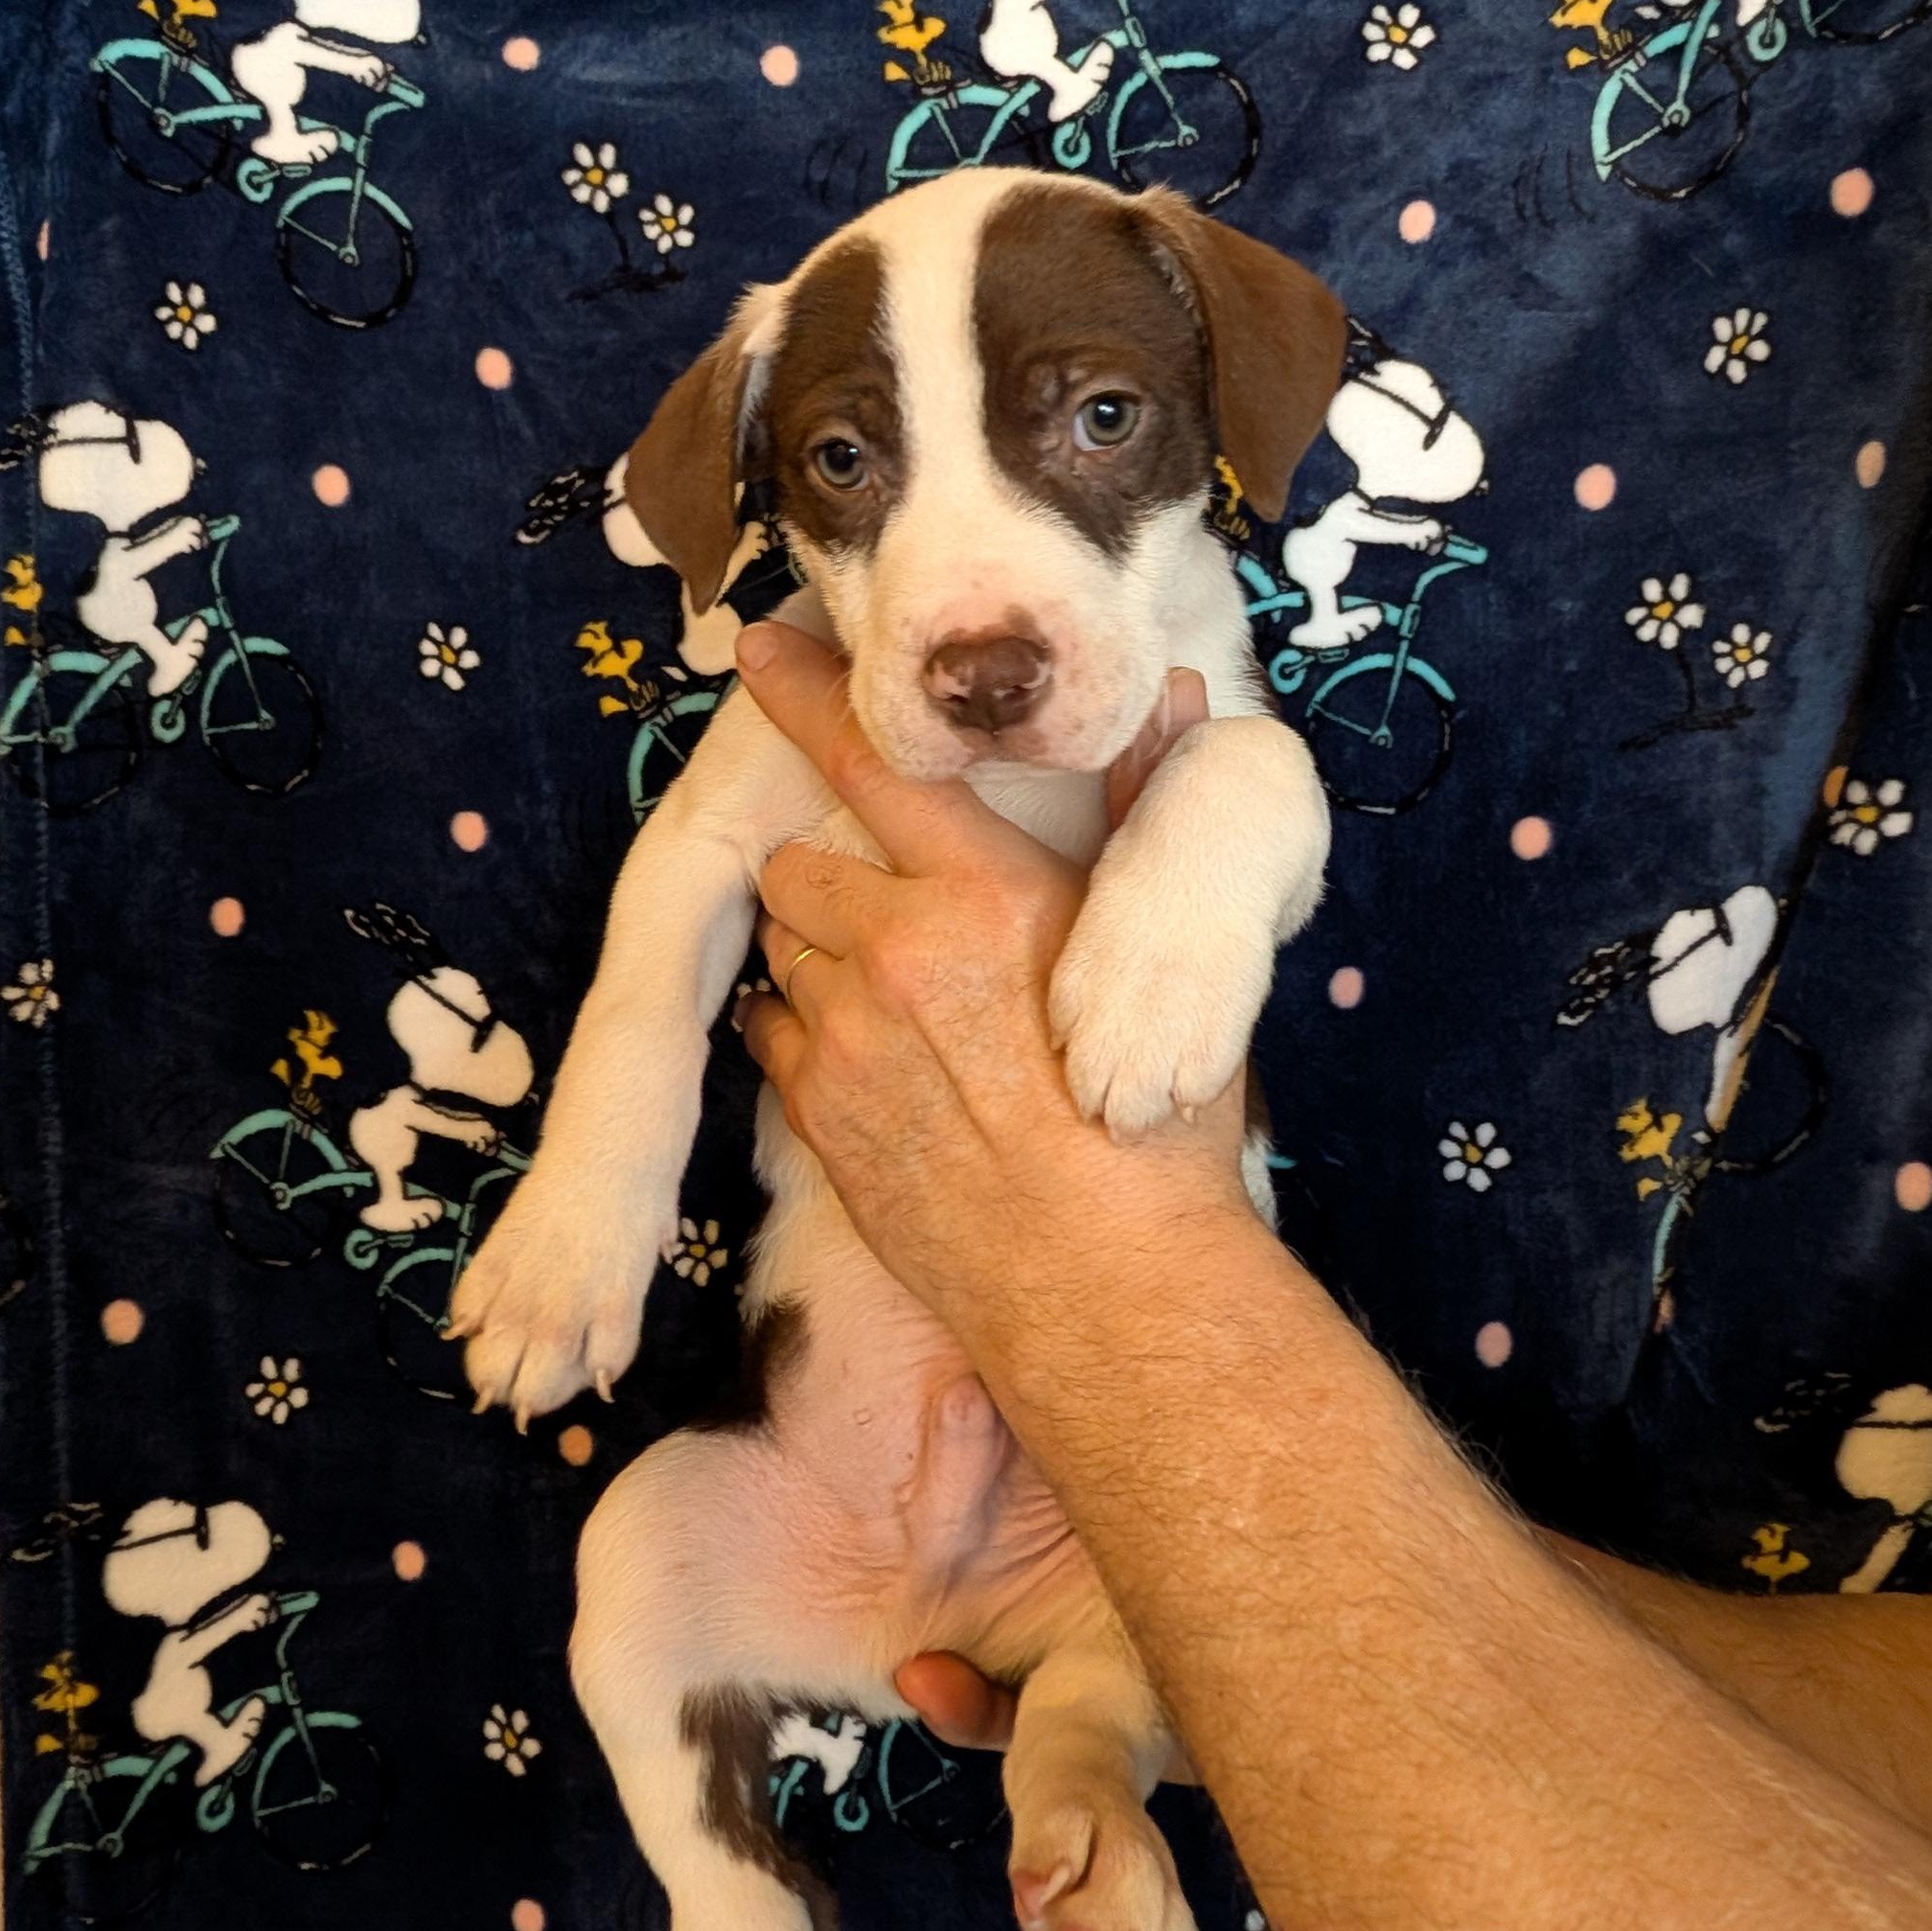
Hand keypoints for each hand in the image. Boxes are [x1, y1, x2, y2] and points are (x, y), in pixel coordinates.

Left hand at [732, 623, 1242, 1357]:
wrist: (1109, 1282)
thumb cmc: (1157, 1124)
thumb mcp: (1169, 956)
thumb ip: (1151, 813)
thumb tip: (1174, 693)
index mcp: (987, 893)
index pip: (873, 761)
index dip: (805, 696)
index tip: (757, 648)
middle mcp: (898, 948)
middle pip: (801, 864)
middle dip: (830, 872)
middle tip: (887, 907)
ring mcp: (845, 1035)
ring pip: (784, 947)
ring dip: (817, 952)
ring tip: (890, 992)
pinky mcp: (817, 1113)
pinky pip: (770, 1032)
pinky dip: (801, 1027)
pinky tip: (864, 1053)